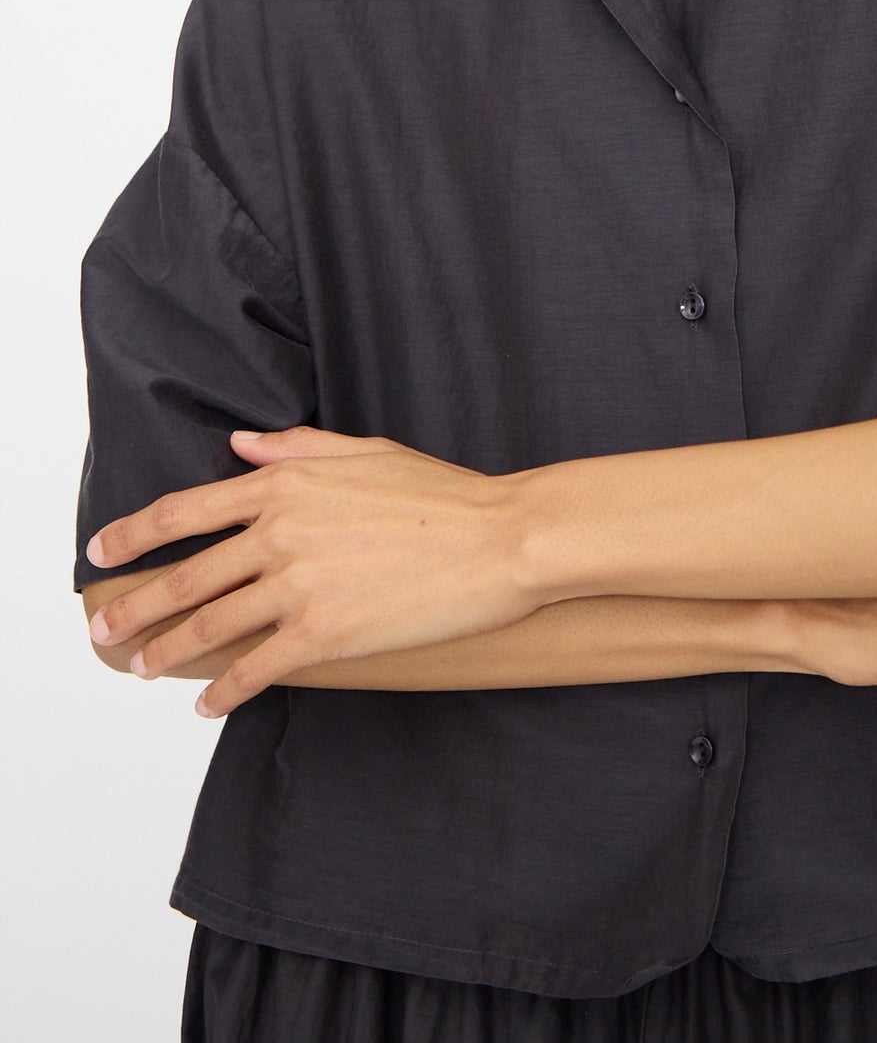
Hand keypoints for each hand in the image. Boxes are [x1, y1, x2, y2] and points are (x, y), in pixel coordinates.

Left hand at [83, 426, 536, 715]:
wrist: (500, 539)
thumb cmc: (444, 494)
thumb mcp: (366, 451)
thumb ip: (295, 447)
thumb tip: (239, 446)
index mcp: (287, 480)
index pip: (185, 509)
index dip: (133, 533)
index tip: (103, 551)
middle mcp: (280, 531)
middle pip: (184, 575)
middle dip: (134, 606)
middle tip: (103, 629)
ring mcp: (298, 585)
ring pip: (209, 626)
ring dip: (165, 651)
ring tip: (143, 666)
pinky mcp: (323, 634)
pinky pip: (255, 669)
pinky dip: (224, 691)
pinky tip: (208, 703)